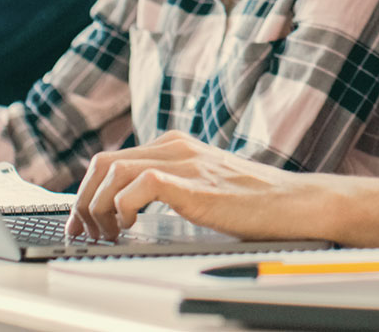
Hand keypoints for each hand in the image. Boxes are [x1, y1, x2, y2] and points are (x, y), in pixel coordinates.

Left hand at [67, 130, 339, 242]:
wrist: (295, 204)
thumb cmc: (255, 202)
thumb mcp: (203, 185)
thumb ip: (173, 184)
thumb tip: (130, 205)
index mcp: (176, 145)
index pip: (111, 159)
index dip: (87, 192)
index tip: (83, 221)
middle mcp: (176, 147)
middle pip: (103, 162)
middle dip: (84, 200)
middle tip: (87, 231)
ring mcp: (185, 162)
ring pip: (112, 170)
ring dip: (98, 206)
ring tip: (109, 233)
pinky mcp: (193, 184)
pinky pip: (139, 185)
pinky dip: (123, 208)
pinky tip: (132, 226)